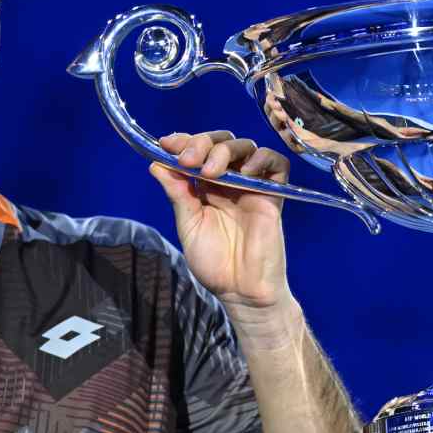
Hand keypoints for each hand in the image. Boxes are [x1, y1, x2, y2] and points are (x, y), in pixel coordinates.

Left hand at [151, 132, 292, 310]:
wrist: (241, 290)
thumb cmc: (214, 264)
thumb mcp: (188, 225)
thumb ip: (178, 194)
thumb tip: (155, 163)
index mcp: (205, 187)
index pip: (197, 151)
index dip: (184, 141)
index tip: (168, 143)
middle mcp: (228, 182)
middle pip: (220, 143)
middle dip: (202, 143)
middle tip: (189, 160)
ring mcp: (252, 186)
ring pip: (245, 148)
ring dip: (225, 151)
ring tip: (212, 171)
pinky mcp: (273, 195)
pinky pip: (277, 165)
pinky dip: (263, 159)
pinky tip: (246, 172)